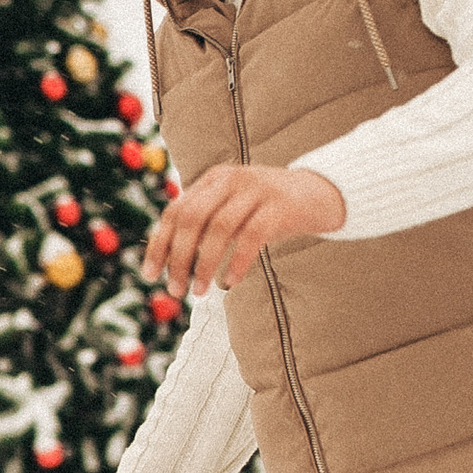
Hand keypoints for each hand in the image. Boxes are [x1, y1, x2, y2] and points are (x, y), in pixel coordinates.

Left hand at [143, 159, 343, 299]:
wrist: (322, 194)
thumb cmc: (269, 210)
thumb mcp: (233, 209)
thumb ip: (206, 224)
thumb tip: (170, 260)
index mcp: (213, 179)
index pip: (175, 211)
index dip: (159, 244)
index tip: (150, 275)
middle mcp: (230, 180)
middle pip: (192, 218)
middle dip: (178, 257)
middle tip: (175, 290)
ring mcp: (256, 190)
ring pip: (219, 229)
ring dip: (204, 264)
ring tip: (199, 292)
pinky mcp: (280, 206)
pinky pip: (251, 236)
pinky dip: (237, 261)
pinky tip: (230, 281)